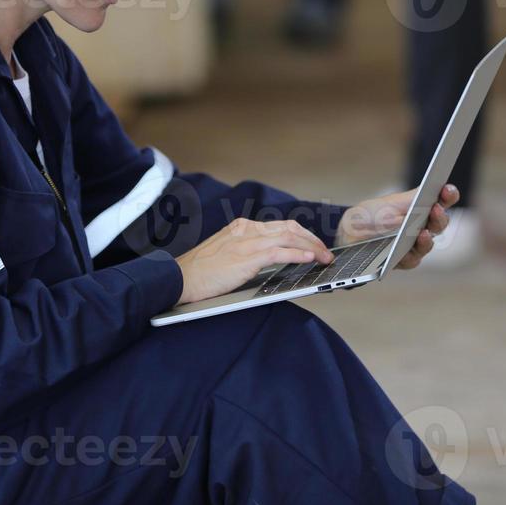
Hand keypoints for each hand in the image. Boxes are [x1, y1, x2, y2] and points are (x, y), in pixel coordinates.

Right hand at [174, 218, 333, 304]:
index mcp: (242, 227)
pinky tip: (309, 259)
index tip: (314, 245)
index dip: (302, 235)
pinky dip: (298, 255)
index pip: (281, 226)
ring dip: (311, 248)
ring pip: (288, 238)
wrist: (179, 278)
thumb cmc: (200, 272)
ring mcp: (246, 242)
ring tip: (324, 258)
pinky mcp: (245, 257)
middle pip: (289, 228)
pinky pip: (279, 252)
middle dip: (312, 239)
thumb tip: (274, 261)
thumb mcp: (227, 254)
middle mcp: (246, 229)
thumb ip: (247, 252)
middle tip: (326, 252)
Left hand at [334, 184, 458, 270]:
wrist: (352, 232)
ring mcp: (417, 243)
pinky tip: (406, 250)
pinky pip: (412, 259)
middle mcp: (425, 224)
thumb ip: (409, 204)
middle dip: (439, 216)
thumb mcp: (389, 202)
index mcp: (423, 205)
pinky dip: (409, 255)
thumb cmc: (373, 213)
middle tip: (435, 209)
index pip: (443, 199)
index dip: (448, 194)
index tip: (447, 189)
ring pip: (428, 243)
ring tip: (422, 232)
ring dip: (427, 238)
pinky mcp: (407, 259)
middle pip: (440, 222)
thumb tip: (422, 207)